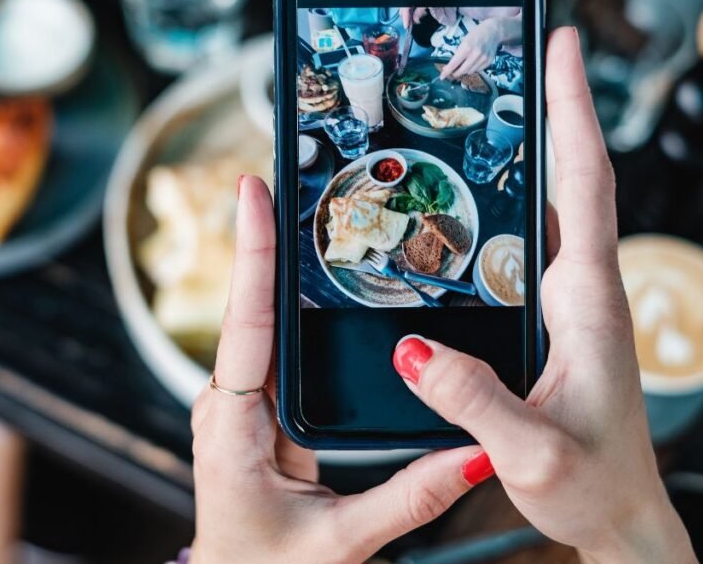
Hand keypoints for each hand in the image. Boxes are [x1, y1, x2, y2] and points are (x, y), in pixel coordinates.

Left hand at [190, 176, 485, 563]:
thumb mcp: (341, 541)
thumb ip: (408, 498)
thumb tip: (473, 456)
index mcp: (234, 428)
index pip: (247, 327)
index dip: (253, 256)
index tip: (253, 194)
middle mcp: (229, 404)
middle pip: (248, 306)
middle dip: (261, 238)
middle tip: (278, 175)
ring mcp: (241, 401)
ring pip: (256, 318)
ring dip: (270, 261)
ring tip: (292, 202)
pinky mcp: (259, 405)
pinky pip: (271, 341)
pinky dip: (283, 297)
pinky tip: (303, 267)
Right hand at [391, 28, 694, 562]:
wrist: (620, 515)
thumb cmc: (592, 486)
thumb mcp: (529, 450)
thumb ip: (473, 399)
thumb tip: (413, 345)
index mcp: (589, 303)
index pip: (582, 188)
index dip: (571, 113)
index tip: (561, 50)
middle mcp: (587, 289)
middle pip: (574, 177)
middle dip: (558, 106)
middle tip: (533, 51)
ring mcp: (574, 300)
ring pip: (560, 203)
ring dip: (544, 145)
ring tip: (512, 100)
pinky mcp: (558, 316)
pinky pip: (540, 239)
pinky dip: (525, 196)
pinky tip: (492, 192)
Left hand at [439, 18, 501, 79]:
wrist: (493, 31)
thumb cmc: (475, 34)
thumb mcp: (464, 41)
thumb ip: (457, 54)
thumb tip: (448, 67)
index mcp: (466, 48)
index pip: (454, 63)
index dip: (447, 71)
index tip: (442, 77)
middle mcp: (475, 54)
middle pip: (462, 70)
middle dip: (455, 73)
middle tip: (453, 72)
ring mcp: (483, 58)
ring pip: (470, 72)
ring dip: (465, 71)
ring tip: (465, 64)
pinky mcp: (489, 61)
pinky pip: (478, 70)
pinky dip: (473, 69)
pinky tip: (473, 62)